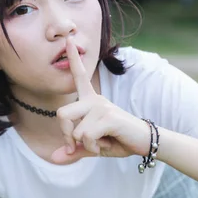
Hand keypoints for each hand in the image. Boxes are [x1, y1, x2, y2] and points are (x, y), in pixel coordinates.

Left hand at [51, 35, 149, 164]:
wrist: (144, 143)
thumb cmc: (118, 140)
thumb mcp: (93, 147)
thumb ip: (74, 151)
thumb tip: (53, 158)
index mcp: (91, 101)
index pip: (80, 77)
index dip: (73, 60)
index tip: (68, 40)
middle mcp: (95, 100)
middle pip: (62, 114)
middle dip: (66, 136)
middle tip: (76, 146)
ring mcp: (102, 107)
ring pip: (76, 131)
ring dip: (86, 146)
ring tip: (101, 143)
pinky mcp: (108, 117)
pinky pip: (87, 136)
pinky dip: (93, 148)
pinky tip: (106, 144)